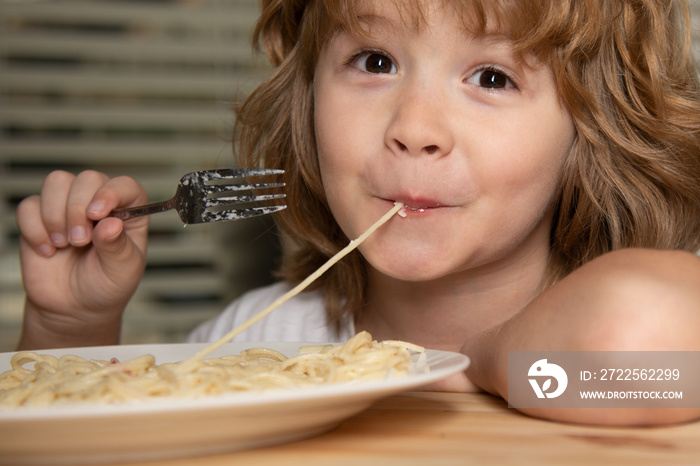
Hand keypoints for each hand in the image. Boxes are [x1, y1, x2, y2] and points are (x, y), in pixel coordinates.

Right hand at [15, 170, 149, 348]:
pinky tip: (48, 250)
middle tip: (81, 241)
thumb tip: (111, 224)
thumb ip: (117, 247)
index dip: (111, 192)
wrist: (74, 308)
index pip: (124, 185)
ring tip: (65, 244)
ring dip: (56, 215)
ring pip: (56, 182)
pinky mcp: (39, 218)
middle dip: (79, 210)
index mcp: (128, 212)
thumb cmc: (106, 286)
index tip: (98, 214)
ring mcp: (68, 207)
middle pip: (87, 179)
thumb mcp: (122, 271)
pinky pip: (28, 206)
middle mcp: (99, 203)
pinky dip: (35, 229)